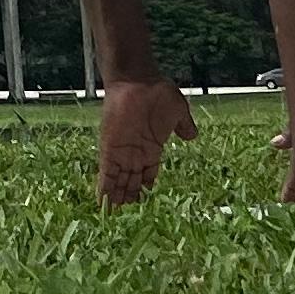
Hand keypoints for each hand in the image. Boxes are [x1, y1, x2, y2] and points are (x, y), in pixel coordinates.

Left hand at [96, 76, 195, 207]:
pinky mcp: (110, 149)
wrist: (137, 79)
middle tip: (126, 213)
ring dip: (116, 196)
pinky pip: (106, 173)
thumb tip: (192, 135)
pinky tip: (102, 202)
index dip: (145, 186)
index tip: (145, 199)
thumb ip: (184, 125)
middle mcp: (135, 153)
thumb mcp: (178, 111)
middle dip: (129, 195)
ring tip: (113, 214)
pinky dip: (104, 188)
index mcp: (151, 147)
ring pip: (118, 181)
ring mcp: (122, 152)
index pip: (148, 173)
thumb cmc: (158, 92)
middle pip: (131, 180)